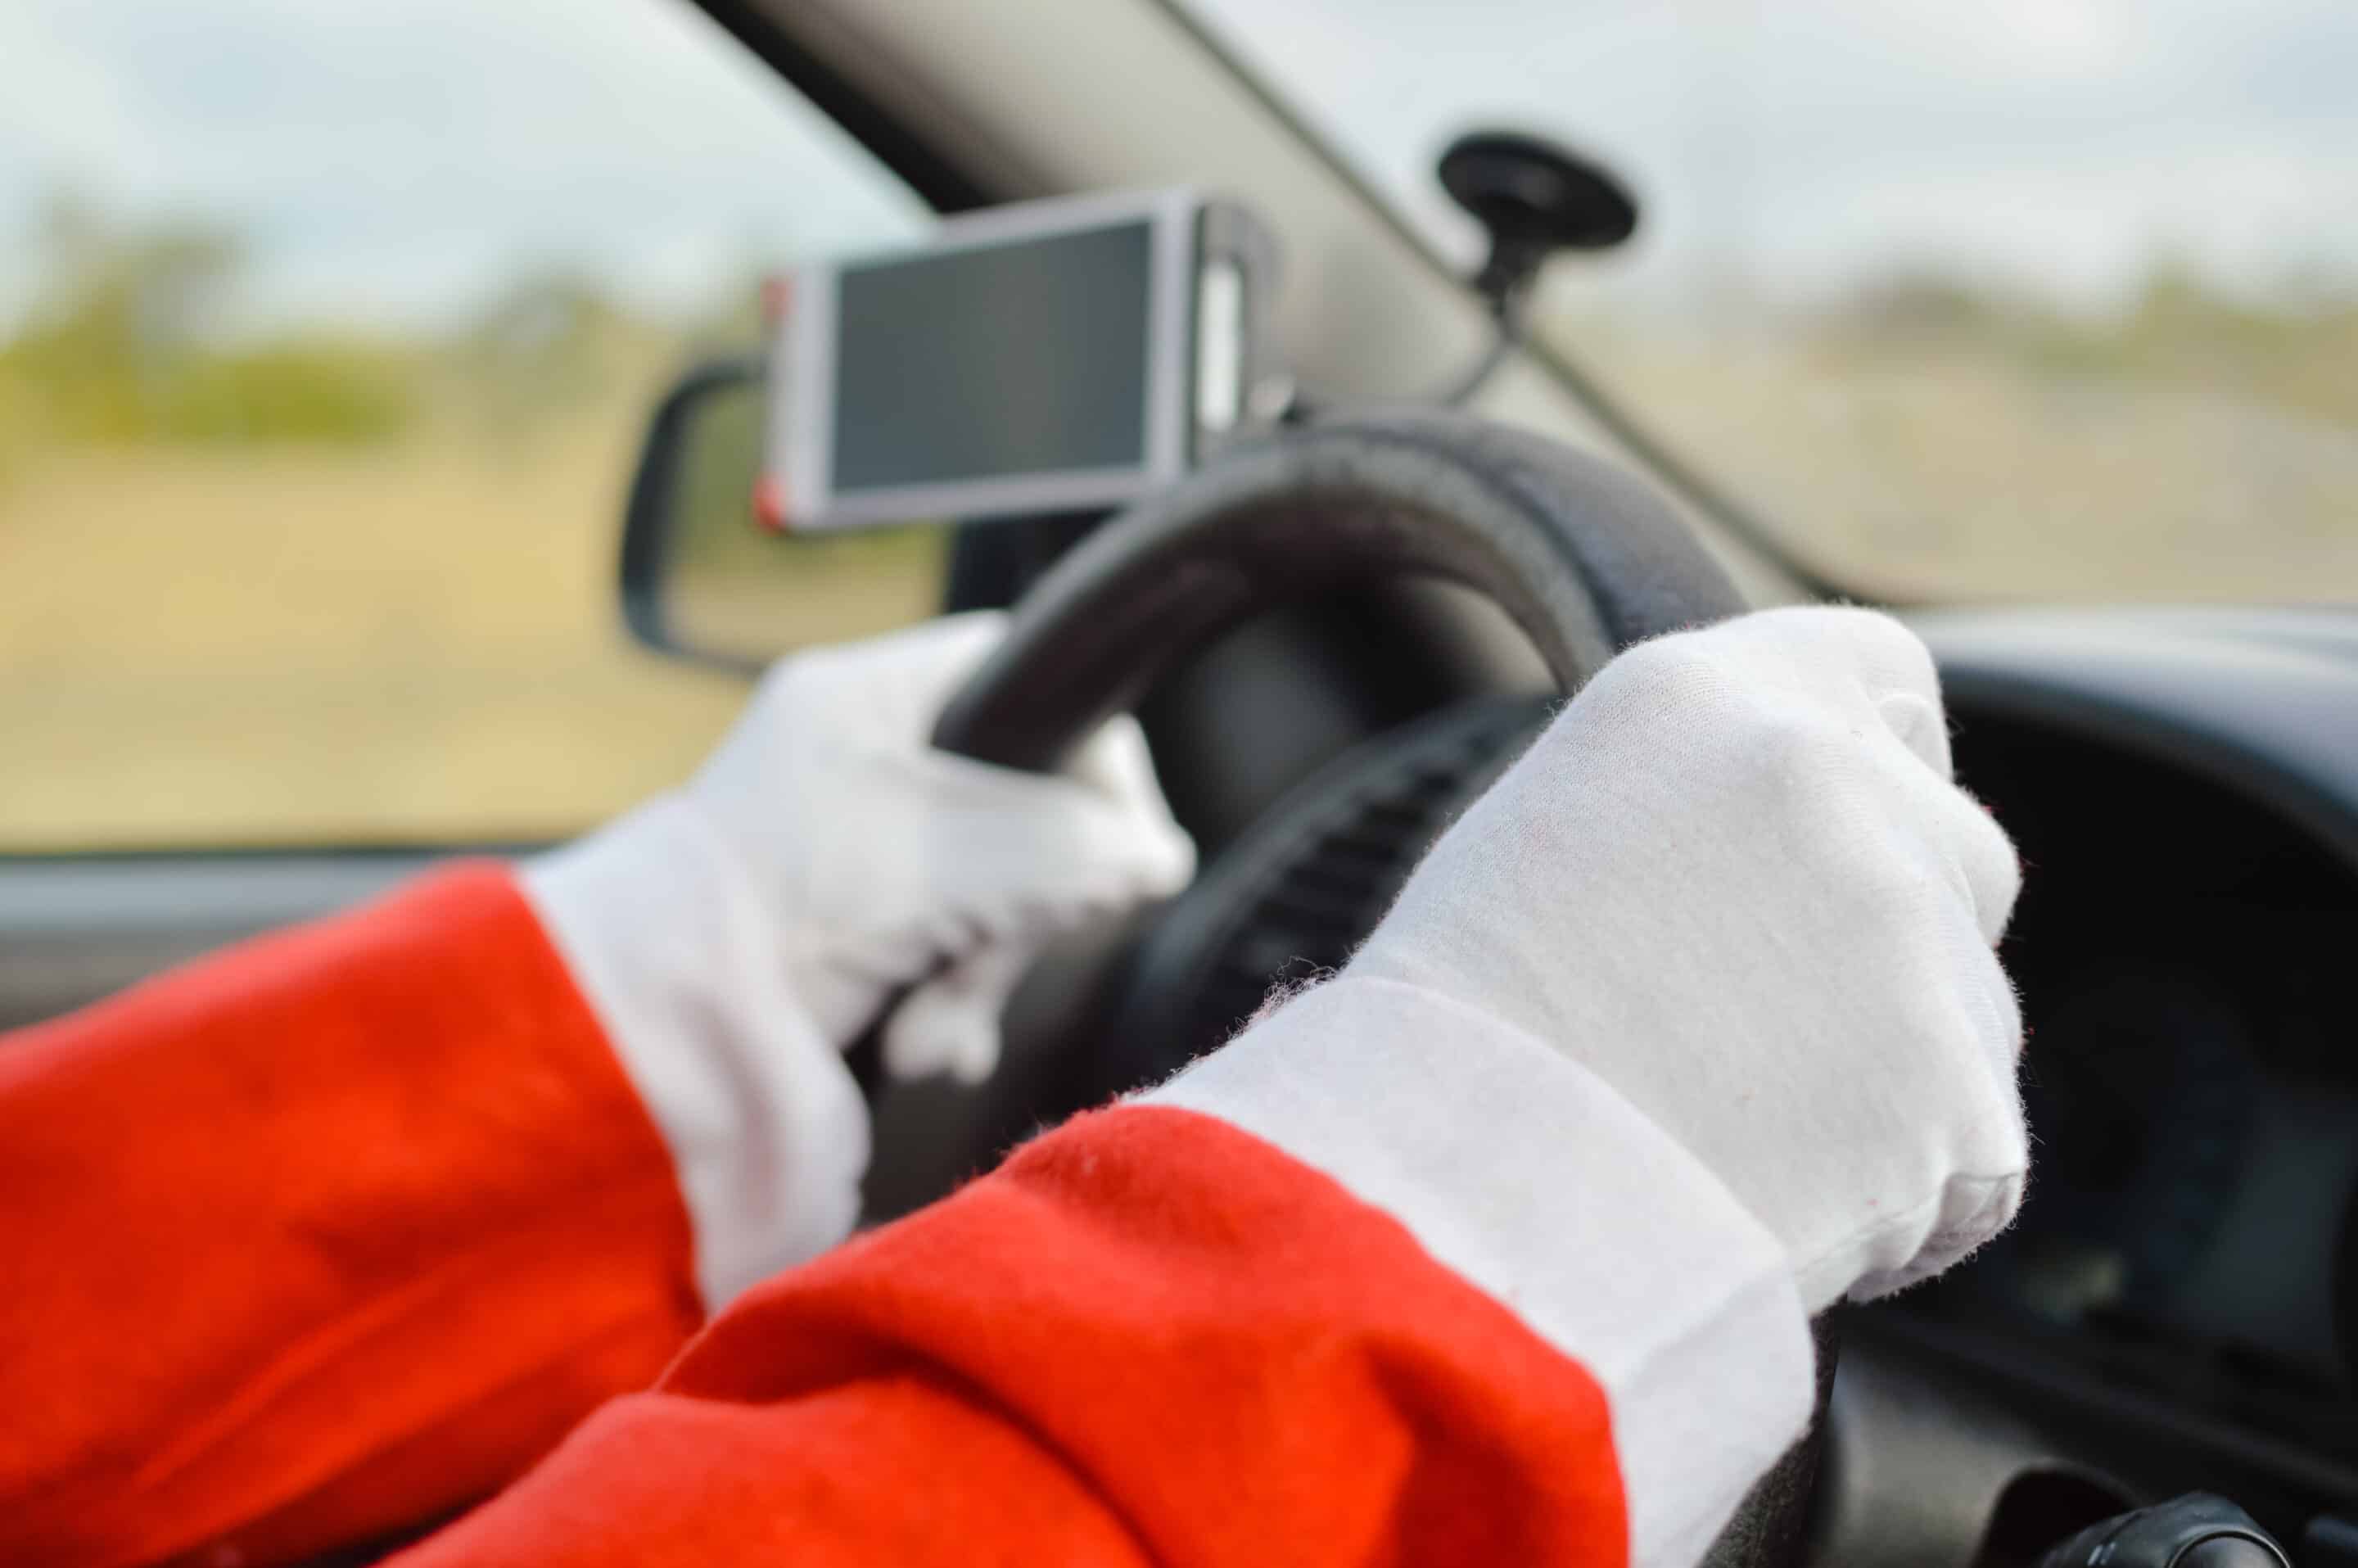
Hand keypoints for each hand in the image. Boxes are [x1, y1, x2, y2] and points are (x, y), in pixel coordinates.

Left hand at [686, 611, 1195, 1082]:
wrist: (642, 1037)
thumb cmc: (766, 922)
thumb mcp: (948, 870)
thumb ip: (1071, 852)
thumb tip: (1158, 857)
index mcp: (868, 696)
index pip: (1028, 685)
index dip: (1090, 767)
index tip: (1111, 852)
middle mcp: (858, 754)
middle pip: (1021, 805)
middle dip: (1018, 913)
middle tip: (988, 967)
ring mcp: (848, 840)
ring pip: (988, 888)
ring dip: (978, 974)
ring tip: (931, 1032)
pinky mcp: (840, 921)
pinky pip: (939, 943)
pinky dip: (941, 1001)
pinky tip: (921, 1044)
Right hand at [1341, 606, 2024, 1307]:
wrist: (1455, 1191)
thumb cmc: (1451, 1037)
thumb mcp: (1545, 841)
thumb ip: (1693, 810)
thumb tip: (1782, 863)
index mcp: (1701, 696)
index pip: (1882, 670)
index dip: (1883, 761)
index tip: (1845, 840)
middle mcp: (1827, 775)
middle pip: (1957, 849)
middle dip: (1900, 941)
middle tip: (1770, 1035)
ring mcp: (1907, 926)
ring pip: (1967, 1014)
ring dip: (1894, 1083)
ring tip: (1732, 1147)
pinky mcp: (1961, 1085)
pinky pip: (1970, 1163)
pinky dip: (1901, 1209)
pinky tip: (1772, 1219)